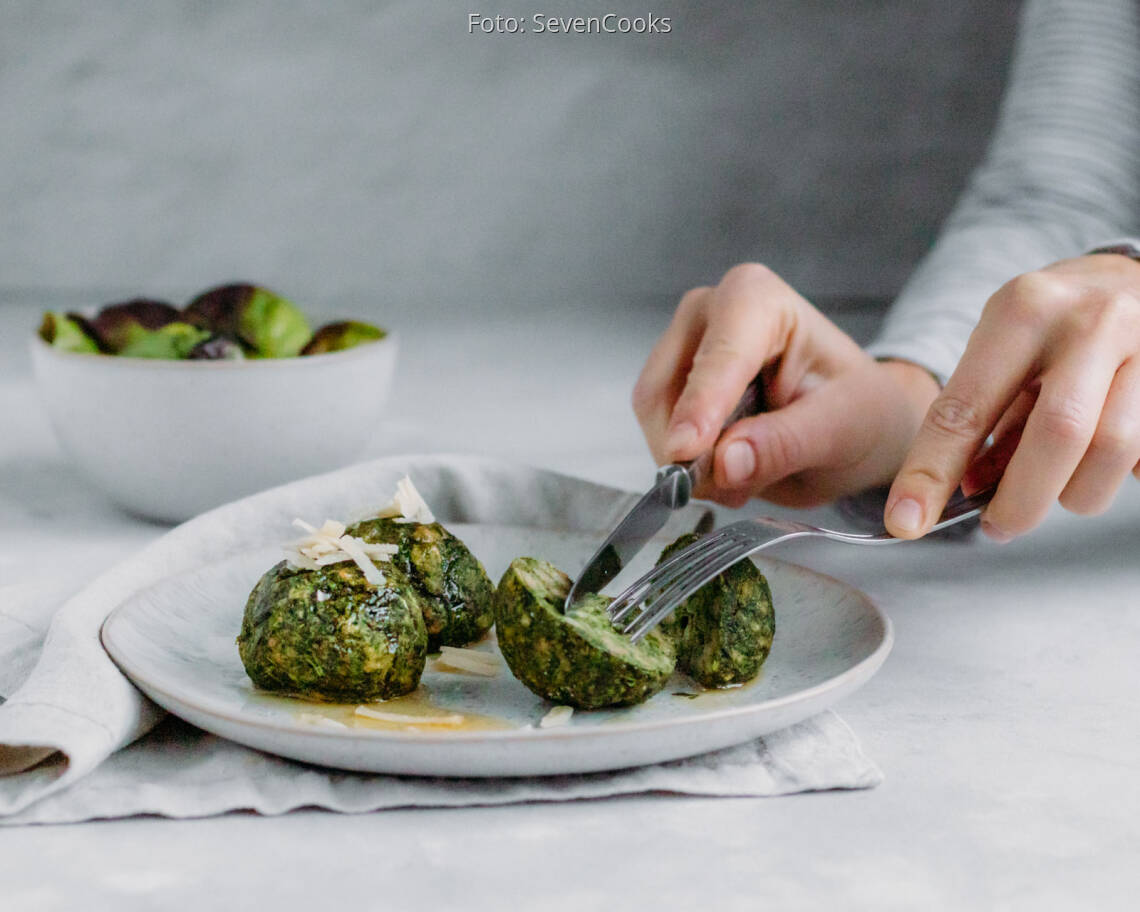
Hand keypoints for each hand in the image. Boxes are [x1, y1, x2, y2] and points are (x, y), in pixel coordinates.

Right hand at [633, 263, 939, 507]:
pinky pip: (657, 435)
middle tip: (737, 490)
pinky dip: (688, 465)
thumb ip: (784, 444)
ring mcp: (683, 348)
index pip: (718, 357)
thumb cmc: (858, 410)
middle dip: (693, 448)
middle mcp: (708, 312)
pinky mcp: (671, 386)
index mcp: (757, 298)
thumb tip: (725, 463)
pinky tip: (729, 470)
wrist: (854, 422)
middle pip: (669, 388)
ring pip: (655, 417)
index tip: (685, 451)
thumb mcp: (841, 430)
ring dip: (690, 463)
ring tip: (745, 481)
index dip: (699, 407)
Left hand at [885, 253, 1139, 540]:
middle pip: (1058, 434)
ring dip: (1076, 493)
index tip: (905, 521)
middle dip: (1022, 501)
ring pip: (1113, 451)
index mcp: (1022, 310)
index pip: (967, 407)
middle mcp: (1088, 321)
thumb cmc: (1054, 325)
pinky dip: (1116, 474)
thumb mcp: (1006, 349)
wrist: (1135, 277)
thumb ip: (987, 416)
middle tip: (998, 527)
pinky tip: (1099, 459)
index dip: (931, 472)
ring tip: (1058, 489)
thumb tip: (968, 490)